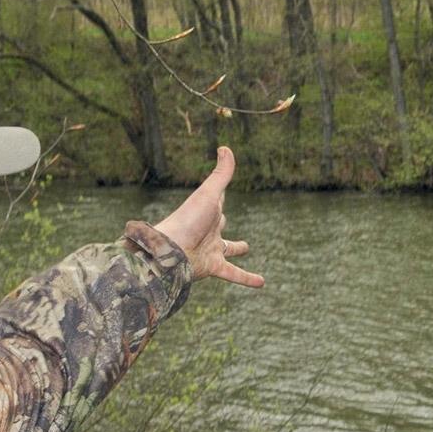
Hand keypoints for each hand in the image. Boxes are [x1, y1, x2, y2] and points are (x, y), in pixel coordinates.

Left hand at [154, 147, 263, 287]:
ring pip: (227, 249)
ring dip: (237, 249)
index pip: (216, 200)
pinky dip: (248, 279)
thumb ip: (221, 174)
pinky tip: (262, 283)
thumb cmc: (188, 219)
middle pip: (218, 224)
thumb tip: (226, 147)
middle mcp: (208, 230)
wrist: (170, 252)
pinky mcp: (213, 266)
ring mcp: (210, 249)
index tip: (220, 188)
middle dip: (223, 221)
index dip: (218, 194)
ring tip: (246, 248)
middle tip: (224, 220)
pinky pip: (234, 274)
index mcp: (207, 212)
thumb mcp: (209, 194)